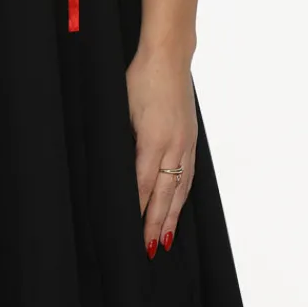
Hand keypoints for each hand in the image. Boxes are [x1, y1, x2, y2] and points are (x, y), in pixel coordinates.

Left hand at [125, 45, 198, 257]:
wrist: (169, 56)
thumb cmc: (139, 78)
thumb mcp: (121, 110)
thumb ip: (122, 143)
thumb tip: (116, 172)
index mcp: (154, 140)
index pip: (143, 187)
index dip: (139, 213)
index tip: (133, 234)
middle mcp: (174, 146)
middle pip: (165, 195)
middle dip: (158, 224)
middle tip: (151, 250)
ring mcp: (186, 143)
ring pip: (180, 189)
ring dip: (173, 216)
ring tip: (167, 239)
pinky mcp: (191, 138)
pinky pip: (188, 174)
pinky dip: (184, 195)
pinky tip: (179, 206)